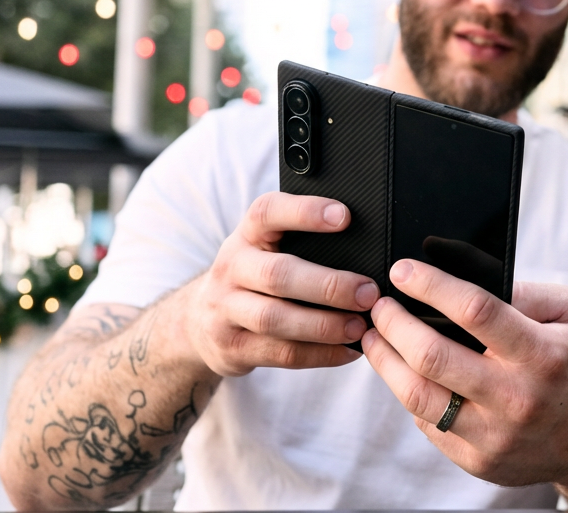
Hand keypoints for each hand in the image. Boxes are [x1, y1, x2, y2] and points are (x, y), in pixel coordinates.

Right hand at [180, 191, 380, 376]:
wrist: (198, 320)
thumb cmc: (254, 275)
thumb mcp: (264, 248)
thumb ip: (300, 241)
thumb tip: (369, 246)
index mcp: (246, 235)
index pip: (268, 212)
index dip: (304, 212)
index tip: (344, 216)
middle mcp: (231, 268)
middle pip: (278, 275)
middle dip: (329, 285)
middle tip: (368, 292)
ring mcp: (225, 310)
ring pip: (276, 319)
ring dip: (324, 325)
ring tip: (360, 327)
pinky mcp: (232, 347)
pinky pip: (281, 353)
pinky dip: (320, 355)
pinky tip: (348, 351)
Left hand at [361, 259, 567, 488]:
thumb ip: (526, 291)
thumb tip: (466, 275)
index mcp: (543, 355)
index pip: (477, 312)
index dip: (432, 287)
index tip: (402, 270)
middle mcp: (518, 399)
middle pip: (433, 356)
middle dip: (394, 323)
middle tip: (379, 303)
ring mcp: (494, 436)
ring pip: (418, 395)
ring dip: (384, 360)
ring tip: (374, 335)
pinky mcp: (476, 460)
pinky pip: (427, 422)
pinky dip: (409, 392)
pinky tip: (403, 372)